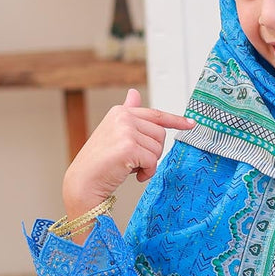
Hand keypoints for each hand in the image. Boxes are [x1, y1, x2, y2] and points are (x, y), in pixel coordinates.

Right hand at [61, 88, 193, 218]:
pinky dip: (147, 172)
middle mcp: (123, 117)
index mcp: (120, 112)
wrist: (83, 183)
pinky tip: (132, 175)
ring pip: (158, 148)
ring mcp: (125, 131)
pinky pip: (153, 161)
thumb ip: (128, 114)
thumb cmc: (99, 162)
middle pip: (160, 134)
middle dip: (153, 152)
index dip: (175, 121)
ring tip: (130, 167)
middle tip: (136, 161)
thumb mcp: (114, 133)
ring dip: (148, 164)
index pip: (155, 115)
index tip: (191, 124)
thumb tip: (134, 93)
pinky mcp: (128, 147)